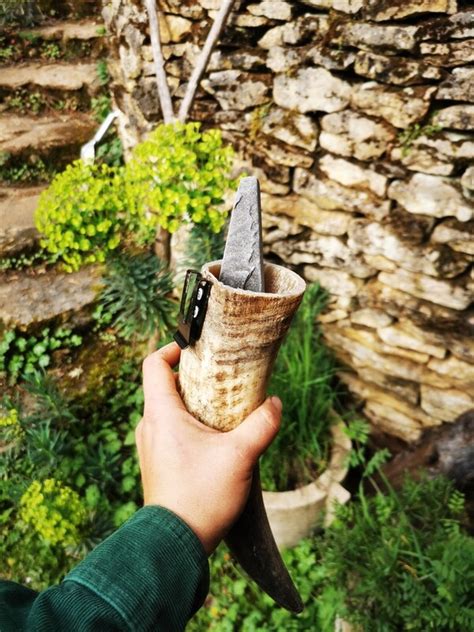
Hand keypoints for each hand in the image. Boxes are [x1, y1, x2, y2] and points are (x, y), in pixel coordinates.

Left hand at [135, 342, 281, 554]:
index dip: (172, 347)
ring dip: (194, 403)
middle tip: (223, 379)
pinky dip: (190, 425)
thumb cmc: (201, 496)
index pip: (153, 364)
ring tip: (224, 410)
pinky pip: (170, 430)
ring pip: (169, 409)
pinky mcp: (158, 462)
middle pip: (165, 385)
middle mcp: (149, 425)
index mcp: (160, 414)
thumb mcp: (240, 456)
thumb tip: (275, 403)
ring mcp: (151, 445)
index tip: (196, 348)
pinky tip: (216, 439)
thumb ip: (261, 425)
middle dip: (194, 377)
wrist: (175, 543)